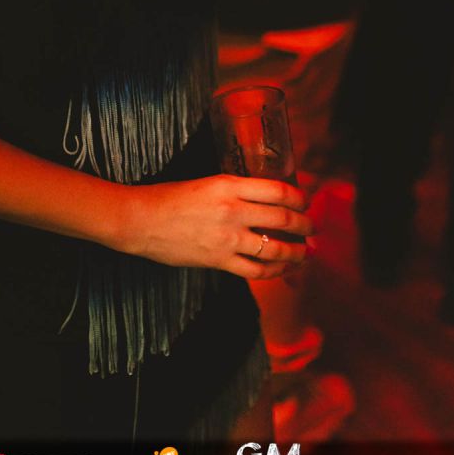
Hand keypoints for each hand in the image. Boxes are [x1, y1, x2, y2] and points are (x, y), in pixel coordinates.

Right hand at [125, 175, 313, 279]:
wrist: (141, 220)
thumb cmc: (168, 197)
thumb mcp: (206, 183)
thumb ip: (234, 191)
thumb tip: (262, 202)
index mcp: (228, 184)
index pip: (277, 190)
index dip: (298, 197)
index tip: (305, 201)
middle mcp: (232, 210)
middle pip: (282, 219)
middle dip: (304, 225)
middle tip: (312, 227)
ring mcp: (227, 238)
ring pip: (275, 248)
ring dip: (296, 251)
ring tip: (305, 252)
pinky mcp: (219, 260)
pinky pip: (257, 270)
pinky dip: (275, 271)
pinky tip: (282, 268)